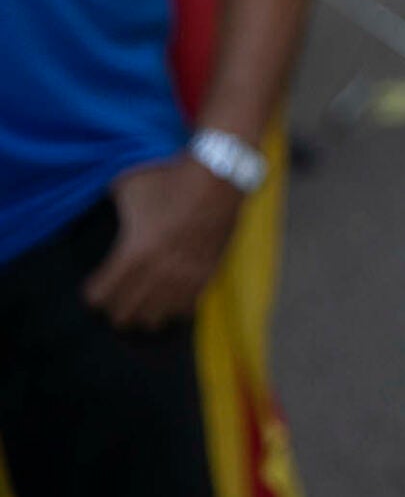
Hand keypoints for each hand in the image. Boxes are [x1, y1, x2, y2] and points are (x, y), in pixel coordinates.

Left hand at [82, 156, 242, 329]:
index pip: (100, 296)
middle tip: (115, 298)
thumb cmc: (170, 180)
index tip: (95, 286)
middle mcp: (156, 272)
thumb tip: (105, 213)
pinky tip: (170, 298)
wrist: (220, 178)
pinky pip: (185, 310)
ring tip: (141, 302)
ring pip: (155, 318)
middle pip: (124, 314)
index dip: (93, 294)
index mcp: (133, 253)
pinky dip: (174, 308)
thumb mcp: (128, 187)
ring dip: (144, 312)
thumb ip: (113, 209)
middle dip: (115, 308)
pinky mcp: (206, 275)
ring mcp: (183, 277)